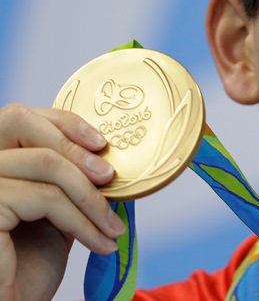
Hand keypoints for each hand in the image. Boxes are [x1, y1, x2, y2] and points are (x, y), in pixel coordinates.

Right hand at [0, 104, 125, 300]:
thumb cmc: (26, 264)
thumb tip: (108, 158)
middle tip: (111, 179)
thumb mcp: (52, 212)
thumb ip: (66, 181)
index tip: (102, 143)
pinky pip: (46, 198)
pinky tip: (100, 242)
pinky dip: (83, 221)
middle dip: (76, 149)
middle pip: (24, 124)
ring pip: (46, 165)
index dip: (64, 122)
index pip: (21, 118)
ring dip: (91, 198)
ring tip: (113, 229)